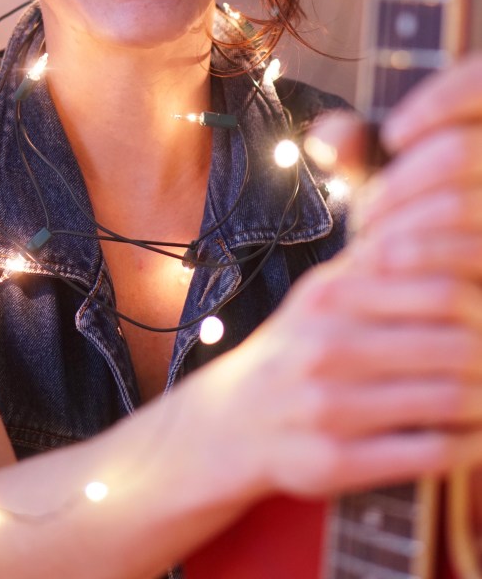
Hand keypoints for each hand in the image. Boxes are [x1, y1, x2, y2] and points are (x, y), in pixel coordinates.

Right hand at [211, 56, 481, 501]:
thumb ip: (378, 259)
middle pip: (454, 336)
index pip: (434, 276)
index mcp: (332, 291)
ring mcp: (327, 404)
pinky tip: (473, 440)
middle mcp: (327, 341)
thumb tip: (447, 218)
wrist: (224, 426)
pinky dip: (464, 448)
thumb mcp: (324, 294)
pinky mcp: (331, 462)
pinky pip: (425, 453)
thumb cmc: (293, 353)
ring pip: (448, 397)